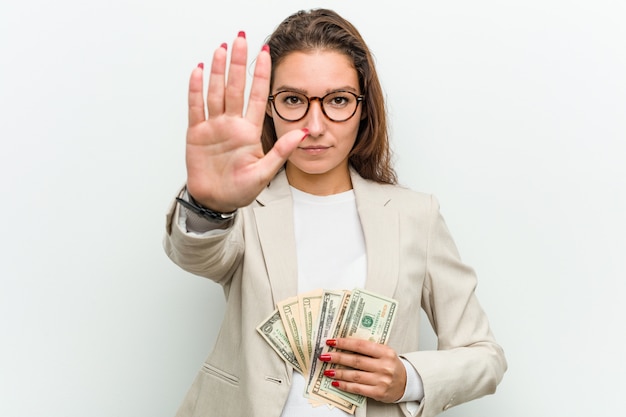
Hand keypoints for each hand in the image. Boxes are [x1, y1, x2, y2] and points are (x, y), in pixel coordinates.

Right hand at [185, 33, 306, 211]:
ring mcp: (214, 127)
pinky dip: (196, 89)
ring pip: (216, 92)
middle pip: (235, 87)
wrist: (217, 201)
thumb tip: (303, 133)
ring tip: (220, 49)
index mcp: (250, 131)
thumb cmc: (241, 190)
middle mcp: (232, 124)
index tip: (266, 53)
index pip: (258, 96)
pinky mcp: (196, 133)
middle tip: (240, 39)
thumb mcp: (265, 172)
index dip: (261, 75)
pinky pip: (196, 107)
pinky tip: (198, 71)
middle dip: (238, 63)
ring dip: (217, 70)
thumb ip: (281, 151)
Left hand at [321, 338, 406, 402]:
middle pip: (355, 361)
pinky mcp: (378, 392)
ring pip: (355, 375)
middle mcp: (384, 366)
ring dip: (338, 373)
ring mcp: (381, 380)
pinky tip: (336, 383)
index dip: (344, 343)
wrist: (406, 383)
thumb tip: (344, 345)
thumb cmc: (391, 365)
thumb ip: (368, 349)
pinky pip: (357, 388)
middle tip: (324, 356)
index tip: (331, 341)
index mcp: (386, 352)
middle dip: (337, 358)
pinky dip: (345, 386)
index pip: (361, 345)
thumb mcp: (384, 353)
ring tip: (327, 371)